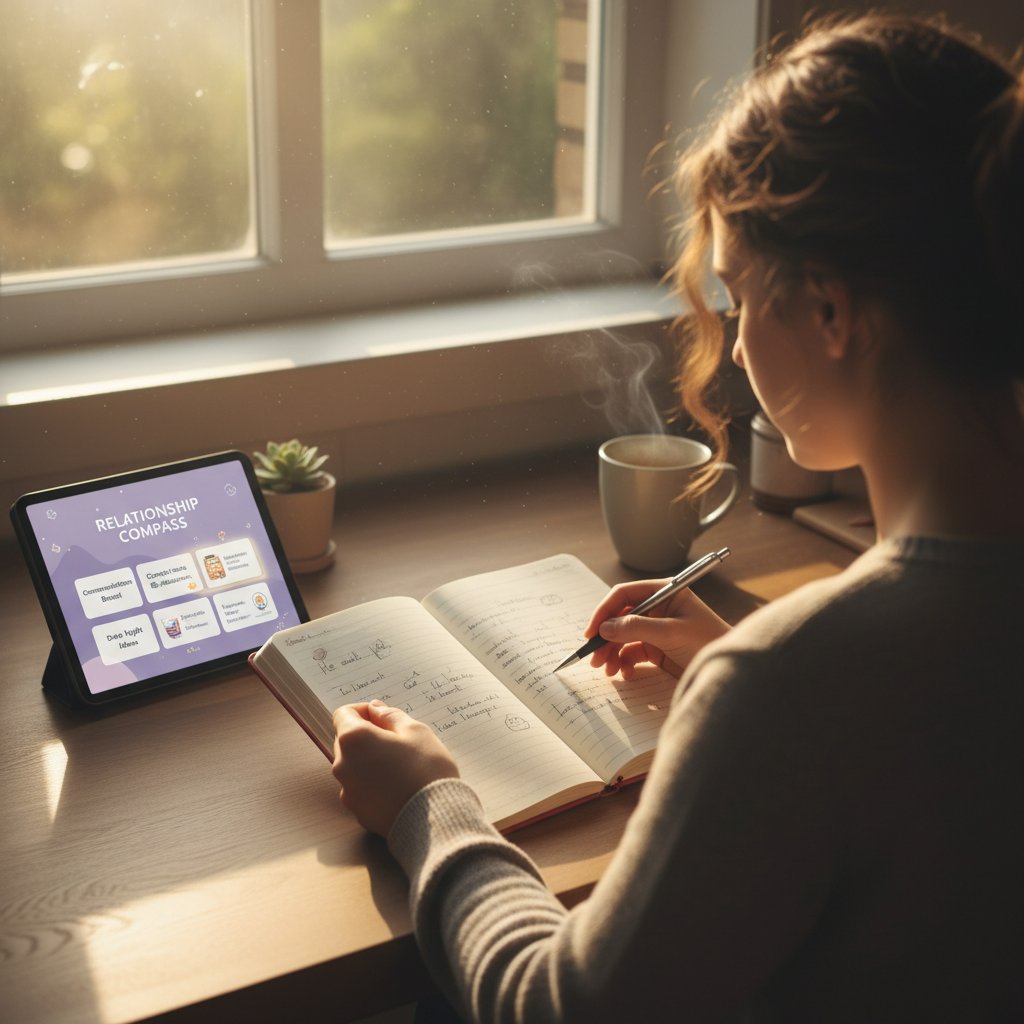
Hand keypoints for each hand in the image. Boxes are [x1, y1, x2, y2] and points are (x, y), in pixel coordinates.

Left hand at [332, 700, 458, 835]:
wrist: (435, 821)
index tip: (384, 718)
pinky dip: (374, 784)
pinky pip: (361, 789)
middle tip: (399, 743)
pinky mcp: (357, 812)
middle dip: (368, 736)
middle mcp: (342, 765)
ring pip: (354, 766)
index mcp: (354, 740)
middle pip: (347, 741)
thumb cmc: (427, 770)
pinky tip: (398, 787)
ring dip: (370, 761)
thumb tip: (375, 709)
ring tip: (401, 767)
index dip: (364, 711)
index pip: (343, 714)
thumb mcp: (416, 731)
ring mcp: (348, 791)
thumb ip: (390, 715)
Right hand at [584, 579, 730, 679]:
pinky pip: (632, 652)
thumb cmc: (709, 641)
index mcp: (663, 592)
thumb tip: (605, 627)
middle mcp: (657, 607)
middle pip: (619, 617)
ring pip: (623, 636)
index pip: (623, 595)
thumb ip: (637, 627)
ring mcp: (656, 628)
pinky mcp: (657, 647)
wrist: (730, 667)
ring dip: (612, 652)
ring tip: (608, 670)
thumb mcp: (672, 633)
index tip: (592, 632)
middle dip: (605, 637)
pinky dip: (624, 662)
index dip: (604, 611)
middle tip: (594, 658)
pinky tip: (624, 673)